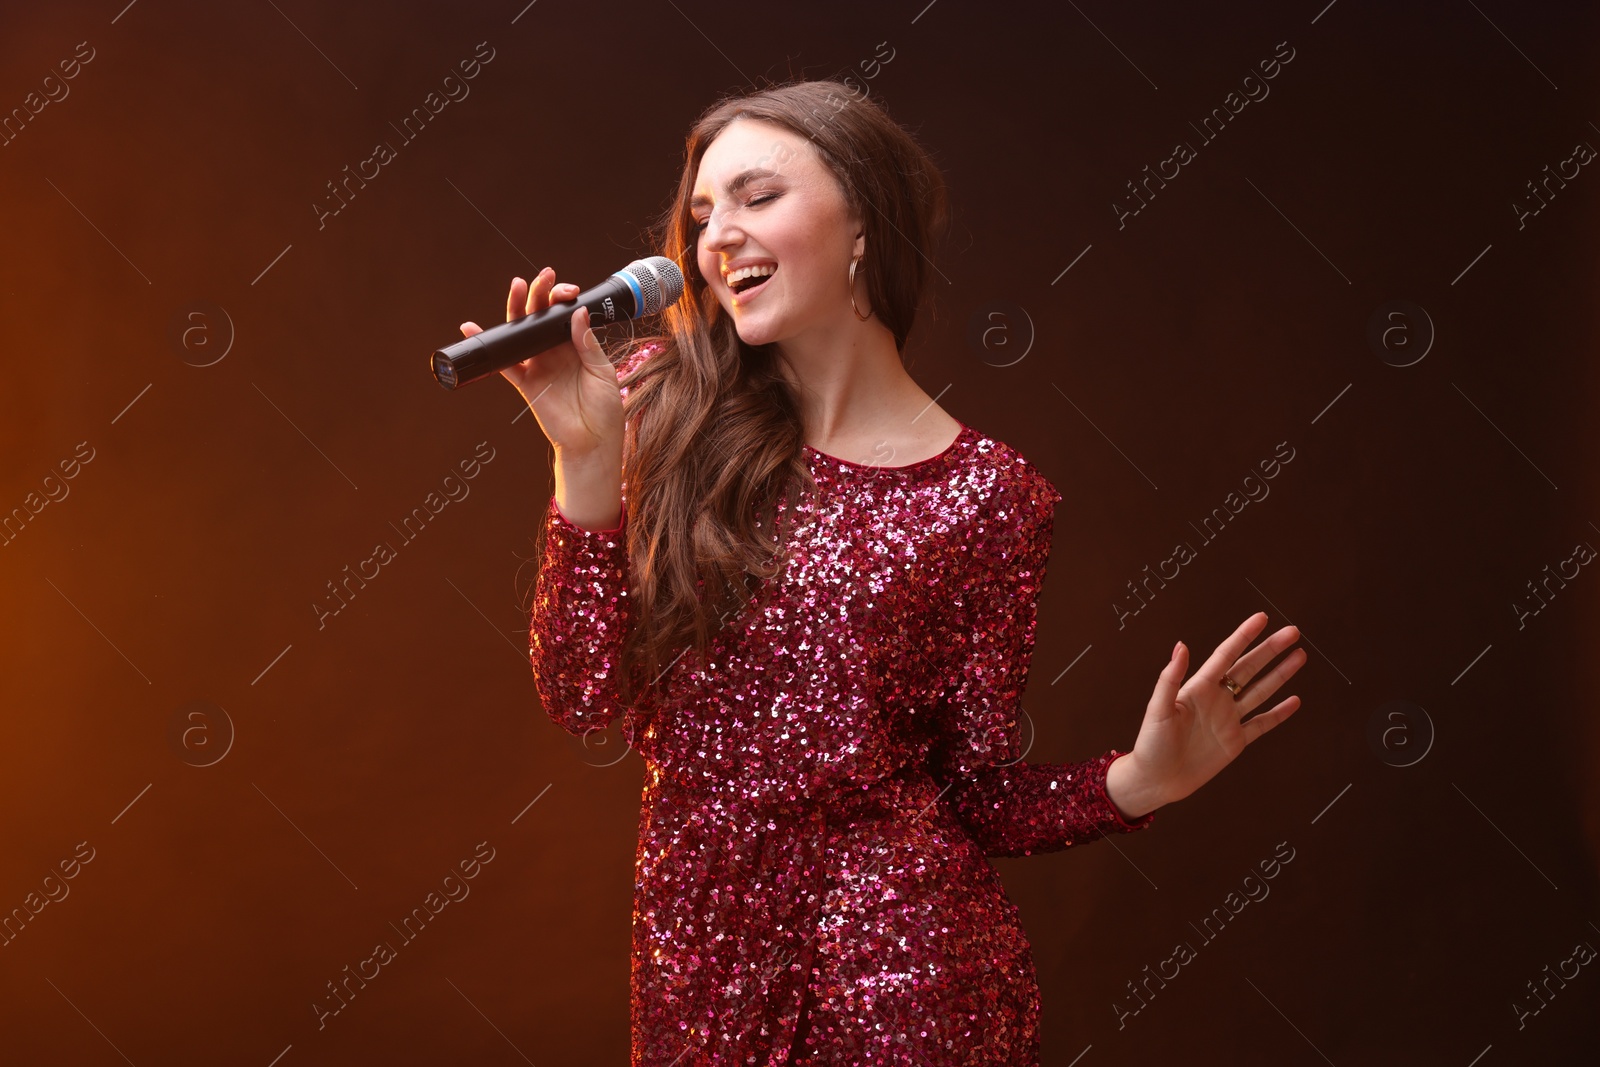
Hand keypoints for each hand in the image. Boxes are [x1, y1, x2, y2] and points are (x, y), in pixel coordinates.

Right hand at [458, 267, 621, 456]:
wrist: (593, 442)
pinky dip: (488, 346)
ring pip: (521, 332)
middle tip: (544, 276)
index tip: (569, 290)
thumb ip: (587, 343)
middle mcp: (555, 352)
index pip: (565, 314)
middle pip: (541, 316)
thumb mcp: (603, 372)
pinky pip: (503, 362)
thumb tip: (577, 312)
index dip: (564, 299)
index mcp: (577, 346)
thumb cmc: (605, 410)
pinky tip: (473, 328)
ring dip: (517, 308)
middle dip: (541, 294)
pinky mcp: (525, 383)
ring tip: (517, 287)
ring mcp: (539, 365)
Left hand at [1105, 612, 1306, 819]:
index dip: (1243, 636)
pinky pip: (1261, 724)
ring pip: (1260, 691)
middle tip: (1293, 632)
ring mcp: (1228, 719)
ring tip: (1300, 656)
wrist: (1157, 779)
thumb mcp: (1159, 708)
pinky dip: (1278, 713)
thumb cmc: (1151, 743)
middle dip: (1270, 650)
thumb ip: (1170, 678)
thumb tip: (1181, 645)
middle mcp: (1216, 699)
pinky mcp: (1235, 742)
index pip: (1226, 655)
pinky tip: (1294, 700)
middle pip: (1249, 668)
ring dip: (1280, 674)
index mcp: (1198, 687)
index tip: (1261, 618)